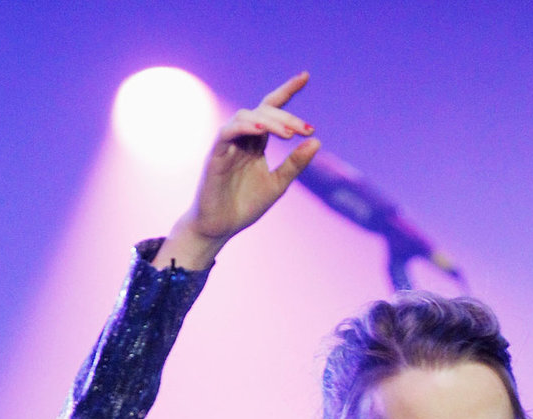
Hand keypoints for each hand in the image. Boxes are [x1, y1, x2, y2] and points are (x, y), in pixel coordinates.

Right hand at [153, 73, 319, 270]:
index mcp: (256, 143)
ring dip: (269, 121)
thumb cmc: (244, 205)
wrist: (220, 227)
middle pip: (263, 112)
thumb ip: (295, 164)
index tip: (306, 76)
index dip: (287, 91)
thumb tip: (317, 141)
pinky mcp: (215, 154)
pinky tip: (260, 131)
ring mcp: (227, 144)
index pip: (271, 109)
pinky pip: (228, 132)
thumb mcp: (277, 184)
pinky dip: (244, 127)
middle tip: (306, 129)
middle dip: (286, 116)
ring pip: (246, 116)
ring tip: (289, 134)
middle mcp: (242, 138)